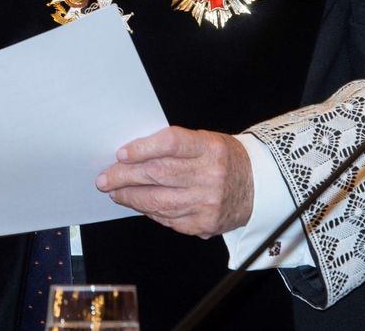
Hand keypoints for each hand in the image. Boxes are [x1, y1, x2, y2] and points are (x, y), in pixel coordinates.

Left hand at [96, 126, 253, 237]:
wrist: (258, 186)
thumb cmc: (224, 159)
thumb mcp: (205, 141)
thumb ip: (174, 147)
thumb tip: (133, 156)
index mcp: (210, 148)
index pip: (171, 144)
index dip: (143, 148)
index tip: (121, 153)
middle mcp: (210, 175)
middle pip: (159, 174)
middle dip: (125, 176)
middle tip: (106, 177)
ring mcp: (207, 202)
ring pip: (159, 201)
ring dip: (131, 197)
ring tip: (116, 192)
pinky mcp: (204, 223)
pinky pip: (168, 219)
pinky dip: (150, 212)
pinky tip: (139, 205)